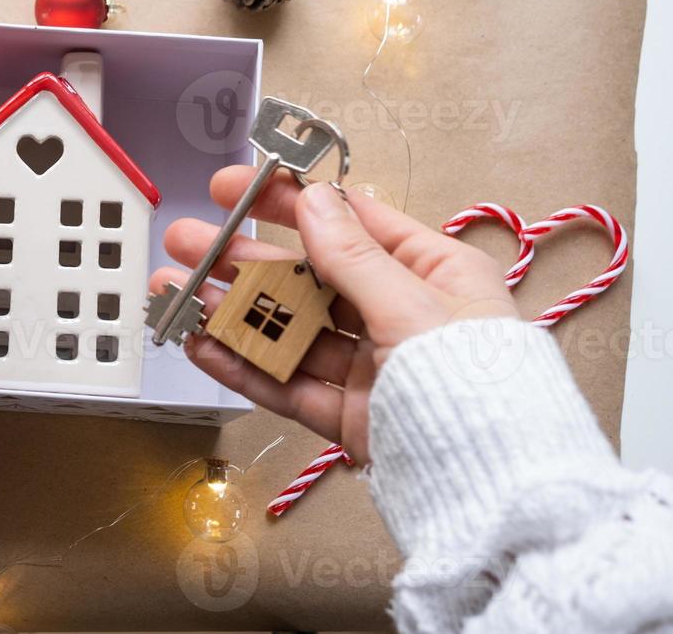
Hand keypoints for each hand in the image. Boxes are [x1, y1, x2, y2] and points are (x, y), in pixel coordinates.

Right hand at [150, 171, 515, 461]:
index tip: (232, 186)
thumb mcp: (414, 305)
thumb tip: (312, 201)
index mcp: (434, 272)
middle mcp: (402, 315)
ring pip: (289, 329)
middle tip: (188, 242)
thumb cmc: (477, 386)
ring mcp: (373, 367)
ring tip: (176, 294)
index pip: (349, 220)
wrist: (496, 486)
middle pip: (307, 276)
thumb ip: (353, 257)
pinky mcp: (351, 416)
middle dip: (241, 257)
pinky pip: (286, 383)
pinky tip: (201, 344)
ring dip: (231, 310)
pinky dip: (242, 364)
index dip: (286, 200)